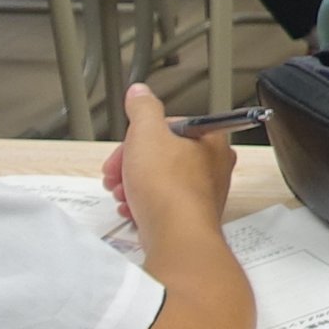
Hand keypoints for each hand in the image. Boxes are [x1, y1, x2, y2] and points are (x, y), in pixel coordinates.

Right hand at [108, 82, 233, 248]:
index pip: (170, 128)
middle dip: (132, 164)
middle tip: (116, 173)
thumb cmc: (168, 187)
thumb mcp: (146, 133)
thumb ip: (142, 109)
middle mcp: (212, 166)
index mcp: (210, 140)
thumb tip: (140, 93)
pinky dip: (142, 205)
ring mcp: (203, 193)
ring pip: (160, 182)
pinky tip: (131, 209)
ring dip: (134, 185)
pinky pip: (161, 205)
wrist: (176, 235)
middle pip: (163, 156)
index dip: (140, 136)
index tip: (125, 146)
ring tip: (122, 192)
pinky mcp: (189, 217)